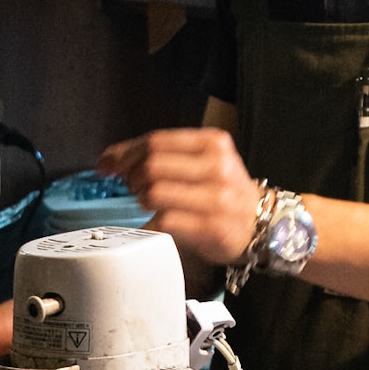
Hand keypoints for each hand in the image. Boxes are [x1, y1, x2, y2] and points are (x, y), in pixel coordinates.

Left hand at [99, 129, 260, 265]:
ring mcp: (218, 199)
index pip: (157, 141)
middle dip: (132, 177)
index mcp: (214, 143)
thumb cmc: (223, 192)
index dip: (124, 153)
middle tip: (132, 187)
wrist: (260, 225)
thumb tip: (110, 159)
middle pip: (152, 166)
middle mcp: (218, 167)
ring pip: (155, 193)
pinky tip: (156, 223)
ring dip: (142, 200)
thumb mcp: (204, 160)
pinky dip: (151, 224)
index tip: (107, 164)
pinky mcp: (213, 228)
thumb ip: (164, 154)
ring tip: (149, 204)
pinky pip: (165, 221)